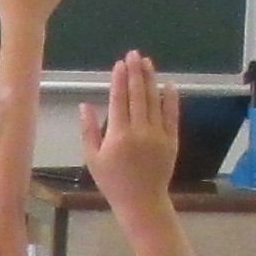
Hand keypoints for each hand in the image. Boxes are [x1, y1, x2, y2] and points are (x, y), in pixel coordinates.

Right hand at [78, 52, 178, 210]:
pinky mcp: (172, 140)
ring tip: (147, 63)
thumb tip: (84, 105)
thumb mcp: (93, 159)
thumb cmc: (112, 182)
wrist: (141, 201)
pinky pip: (171, 115)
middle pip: (138, 95)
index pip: (118, 100)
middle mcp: (139, 131)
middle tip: (134, 54)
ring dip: (150, 79)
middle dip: (135, 72)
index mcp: (117, 136)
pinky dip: (171, 98)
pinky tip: (168, 84)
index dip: (119, 80)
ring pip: (154, 101)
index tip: (119, 64)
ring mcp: (158, 135)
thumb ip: (88, 131)